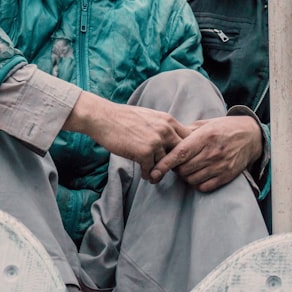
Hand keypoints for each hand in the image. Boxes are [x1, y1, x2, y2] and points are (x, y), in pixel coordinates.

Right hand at [64, 91, 190, 175]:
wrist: (103, 117)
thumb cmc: (123, 117)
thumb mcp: (150, 117)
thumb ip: (163, 127)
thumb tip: (172, 139)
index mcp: (168, 120)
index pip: (188, 138)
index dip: (185, 149)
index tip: (178, 158)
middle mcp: (166, 130)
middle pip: (181, 153)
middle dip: (175, 163)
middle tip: (169, 170)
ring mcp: (156, 142)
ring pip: (165, 163)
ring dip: (159, 171)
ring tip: (154, 175)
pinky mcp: (145, 153)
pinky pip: (151, 170)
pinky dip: (148, 174)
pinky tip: (144, 174)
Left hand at [149, 116, 262, 191]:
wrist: (251, 136)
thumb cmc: (224, 128)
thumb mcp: (206, 124)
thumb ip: (187, 132)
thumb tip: (167, 140)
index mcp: (205, 137)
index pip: (180, 153)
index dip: (165, 164)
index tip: (154, 172)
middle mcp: (213, 152)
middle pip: (183, 169)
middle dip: (176, 168)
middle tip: (178, 163)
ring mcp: (221, 165)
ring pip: (192, 179)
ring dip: (186, 176)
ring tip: (190, 167)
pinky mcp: (227, 176)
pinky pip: (204, 187)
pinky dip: (197, 183)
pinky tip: (199, 174)